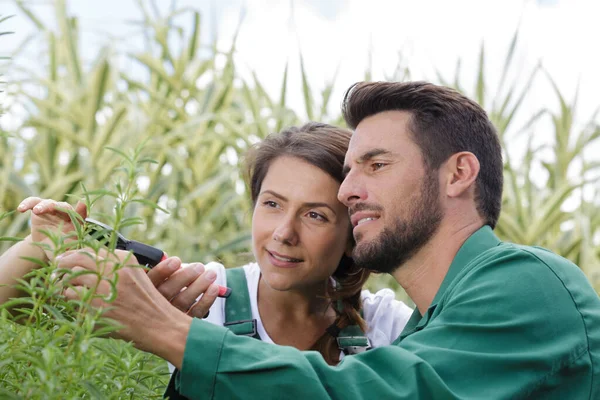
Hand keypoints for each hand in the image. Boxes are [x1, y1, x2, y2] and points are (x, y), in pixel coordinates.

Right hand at [17, 197, 86, 260]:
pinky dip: (27, 203)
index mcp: (75, 222)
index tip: (82, 204)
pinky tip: (20, 209)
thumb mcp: (63, 252)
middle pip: (64, 207)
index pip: (80, 215)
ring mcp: (51, 209)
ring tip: (36, 211)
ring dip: (43, 205)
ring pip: (48, 203)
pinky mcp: (38, 208)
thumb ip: (67, 254)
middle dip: (59, 207)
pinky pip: (33, 202)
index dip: (81, 210)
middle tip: (52, 208)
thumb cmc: (59, 248)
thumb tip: (61, 263)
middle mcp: (65, 213)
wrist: (47, 244)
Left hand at [57, 248, 190, 365]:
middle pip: (75, 260)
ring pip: (69, 280)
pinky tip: (77, 304)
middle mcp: (111, 270)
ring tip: (64, 290)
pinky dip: (69, 301)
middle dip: (62, 265)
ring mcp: (101, 287)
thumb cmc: (147, 302)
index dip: (72, 255)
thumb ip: (115, 264)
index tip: (65, 260)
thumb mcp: (136, 274)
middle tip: (56, 272)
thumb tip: (85, 261)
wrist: (157, 324)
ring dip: (64, 285)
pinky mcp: (94, 306)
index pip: (89, 250)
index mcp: (122, 259)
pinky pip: (71, 298)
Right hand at [147, 257, 220, 318]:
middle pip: (167, 292)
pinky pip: (195, 314)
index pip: (150, 281)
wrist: (160, 324)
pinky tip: (214, 288)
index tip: (177, 260)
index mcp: (142, 293)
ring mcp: (167, 320)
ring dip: (200, 285)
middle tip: (199, 267)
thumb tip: (165, 256)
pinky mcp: (182, 326)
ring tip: (211, 274)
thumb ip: (158, 271)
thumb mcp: (152, 282)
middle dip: (185, 276)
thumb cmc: (157, 294)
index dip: (163, 270)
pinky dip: (207, 300)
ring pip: (183, 301)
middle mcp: (152, 308)